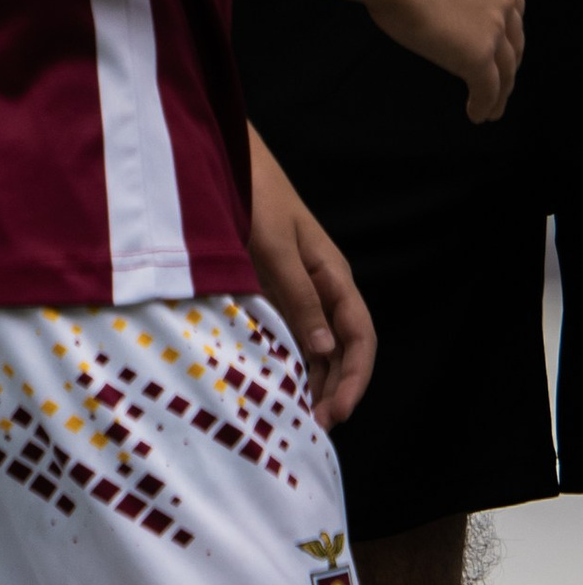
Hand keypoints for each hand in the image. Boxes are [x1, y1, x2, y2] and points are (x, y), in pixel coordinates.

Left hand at [246, 127, 373, 425]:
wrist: (225, 156)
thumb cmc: (253, 194)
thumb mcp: (273, 246)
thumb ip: (297, 294)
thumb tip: (325, 347)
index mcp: (333, 273)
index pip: (360, 335)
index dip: (355, 377)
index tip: (338, 412)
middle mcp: (322, 284)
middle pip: (344, 347)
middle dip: (337, 388)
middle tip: (316, 427)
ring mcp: (299, 287)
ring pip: (320, 344)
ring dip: (316, 379)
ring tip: (300, 417)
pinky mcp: (274, 287)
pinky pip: (292, 331)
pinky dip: (292, 360)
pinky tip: (280, 383)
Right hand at [368, 0, 523, 122]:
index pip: (514, 4)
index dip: (510, 28)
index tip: (504, 42)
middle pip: (514, 38)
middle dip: (509, 61)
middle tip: (501, 78)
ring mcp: (494, 27)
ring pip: (505, 69)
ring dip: (501, 91)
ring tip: (493, 108)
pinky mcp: (478, 55)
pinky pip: (488, 88)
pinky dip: (486, 104)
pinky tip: (477, 114)